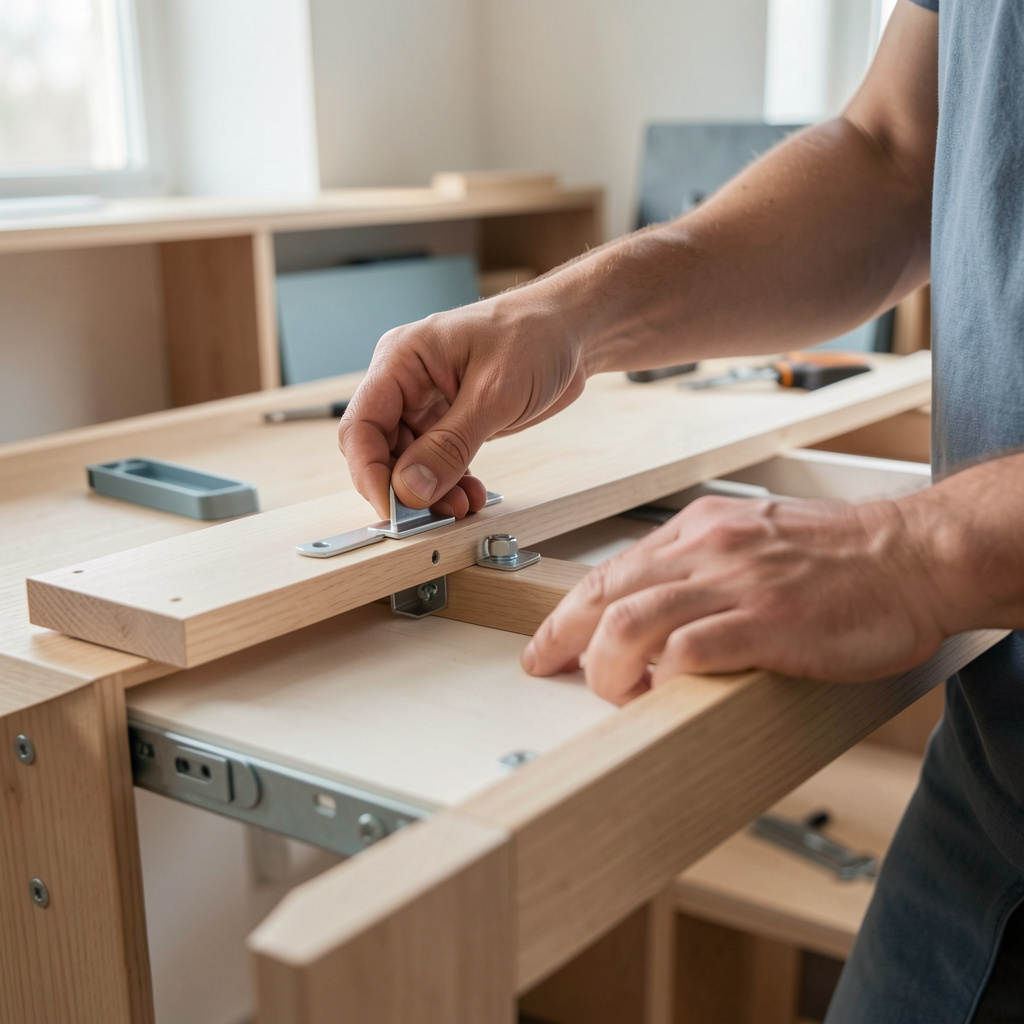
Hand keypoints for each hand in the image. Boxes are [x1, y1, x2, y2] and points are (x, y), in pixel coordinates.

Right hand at [338, 289, 588, 519]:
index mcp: (401, 360)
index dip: (369, 472)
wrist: (573, 329)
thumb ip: (450, 444)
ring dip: (430, 491)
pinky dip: (450, 484)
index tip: (392, 508)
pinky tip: (471, 495)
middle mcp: (407, 382)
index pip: (362, 425)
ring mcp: (428, 403)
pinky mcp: (451, 421)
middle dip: (404, 487)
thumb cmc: (536, 334)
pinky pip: (437, 462)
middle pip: (381, 449)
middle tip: (433, 515)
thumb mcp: (495, 393)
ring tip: (461, 507)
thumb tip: (411, 488)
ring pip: (409, 462)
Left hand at [522, 494, 948, 703]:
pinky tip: (659, 694)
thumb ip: (705, 563)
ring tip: (608, 692)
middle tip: (544, 666)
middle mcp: (707, 549)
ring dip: (605, 666)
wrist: (913, 556)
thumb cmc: (843, 555)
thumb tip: (658, 602)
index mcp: (701, 528)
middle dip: (561, 635)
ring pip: (631, 621)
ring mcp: (735, 584)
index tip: (547, 640)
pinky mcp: (766, 623)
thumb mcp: (756, 535)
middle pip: (605, 592)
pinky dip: (661, 677)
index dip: (567, 611)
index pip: (611, 571)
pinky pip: (688, 650)